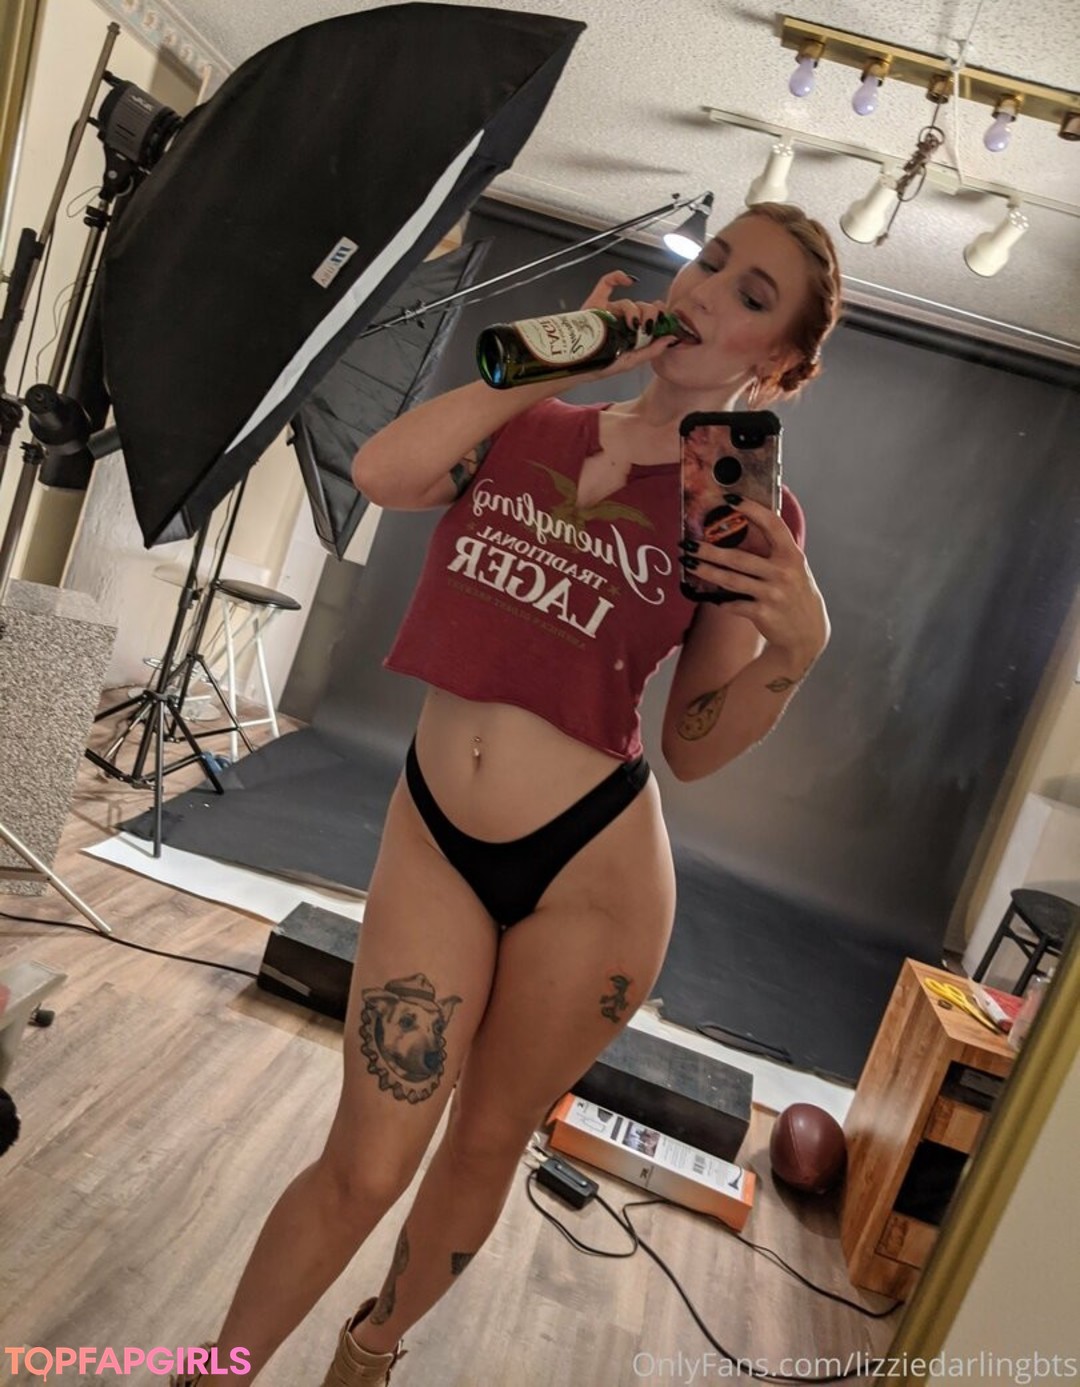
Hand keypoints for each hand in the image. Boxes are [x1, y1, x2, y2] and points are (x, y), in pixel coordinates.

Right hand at [577, 271, 676, 379]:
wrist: (577, 365)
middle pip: (644, 307)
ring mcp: (610, 310)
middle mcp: (625, 319)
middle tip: (647, 327)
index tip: (666, 323)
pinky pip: (607, 283)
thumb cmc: (602, 365)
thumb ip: (651, 351)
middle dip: (650, 315)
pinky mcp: (596, 302)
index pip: (653, 317)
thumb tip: (671, 338)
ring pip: (628, 301)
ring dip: (634, 310)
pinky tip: (629, 281)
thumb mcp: (630, 361)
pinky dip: (619, 277)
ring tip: (633, 324)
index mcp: (635, 332)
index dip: (661, 317)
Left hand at [679, 497, 830, 670]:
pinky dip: (721, 601)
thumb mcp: (794, 569)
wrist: (807, 633)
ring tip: (688, 564)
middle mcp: (784, 572)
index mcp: (792, 555)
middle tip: (688, 544)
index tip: (730, 499)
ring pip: (731, 580)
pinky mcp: (764, 613)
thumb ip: (774, 552)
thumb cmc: (795, 594)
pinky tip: (711, 597)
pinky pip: (734, 604)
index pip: (772, 524)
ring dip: (706, 572)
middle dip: (709, 550)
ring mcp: (774, 594)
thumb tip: (740, 530)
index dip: (752, 509)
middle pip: (739, 557)